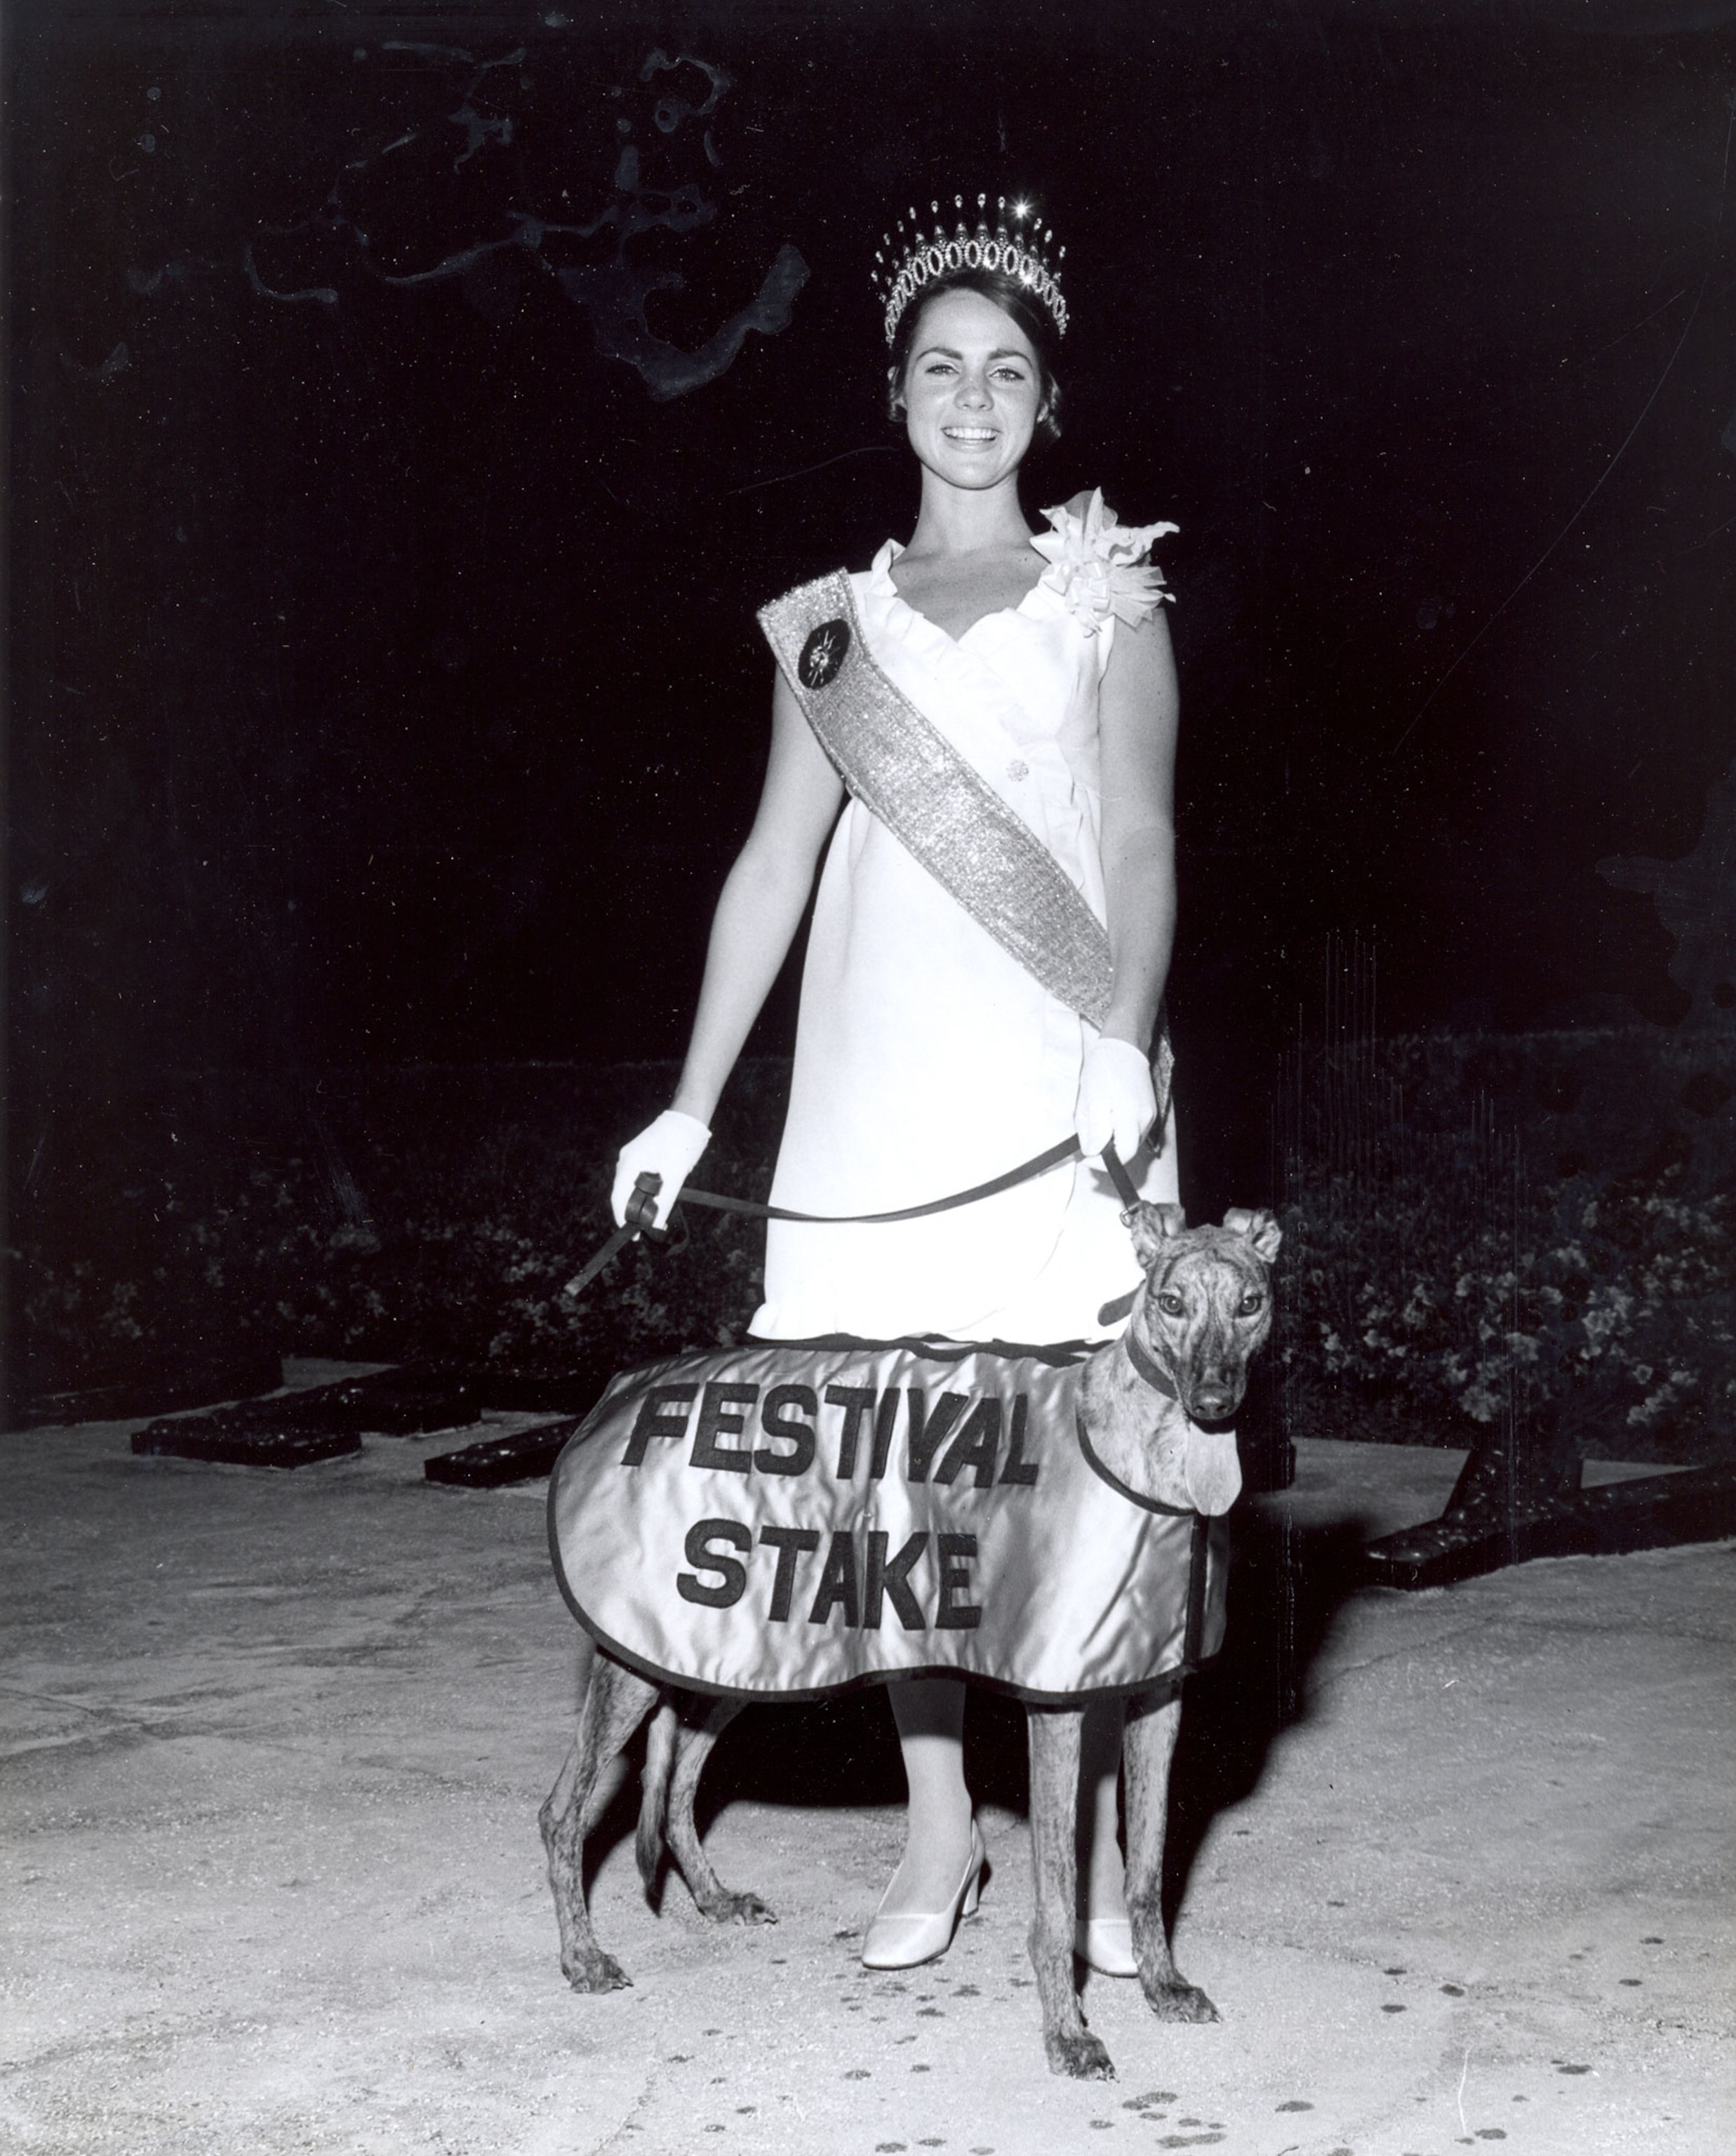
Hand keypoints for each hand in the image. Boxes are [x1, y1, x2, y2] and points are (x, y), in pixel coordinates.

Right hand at [610, 1110, 710, 1229]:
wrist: (689, 1117)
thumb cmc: (681, 1143)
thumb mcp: (675, 1177)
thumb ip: (664, 1203)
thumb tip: (655, 1226)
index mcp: (629, 1163)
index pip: (618, 1197)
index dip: (623, 1218)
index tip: (633, 1235)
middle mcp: (626, 1159)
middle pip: (623, 1192)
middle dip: (633, 1211)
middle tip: (646, 1229)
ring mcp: (633, 1155)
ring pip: (631, 1185)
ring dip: (640, 1201)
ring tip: (653, 1217)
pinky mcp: (642, 1154)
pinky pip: (638, 1177)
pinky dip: (645, 1190)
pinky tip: (657, 1199)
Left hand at [1075, 1037, 1156, 1164]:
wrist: (1124, 1047)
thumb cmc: (1104, 1068)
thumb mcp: (1091, 1098)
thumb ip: (1094, 1128)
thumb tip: (1092, 1151)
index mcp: (1130, 1113)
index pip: (1125, 1154)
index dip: (1104, 1162)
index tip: (1087, 1158)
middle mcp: (1145, 1117)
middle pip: (1128, 1150)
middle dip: (1106, 1152)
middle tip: (1088, 1143)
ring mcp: (1150, 1115)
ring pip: (1130, 1141)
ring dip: (1113, 1141)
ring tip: (1097, 1123)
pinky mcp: (1150, 1111)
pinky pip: (1134, 1131)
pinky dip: (1120, 1131)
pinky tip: (1109, 1116)